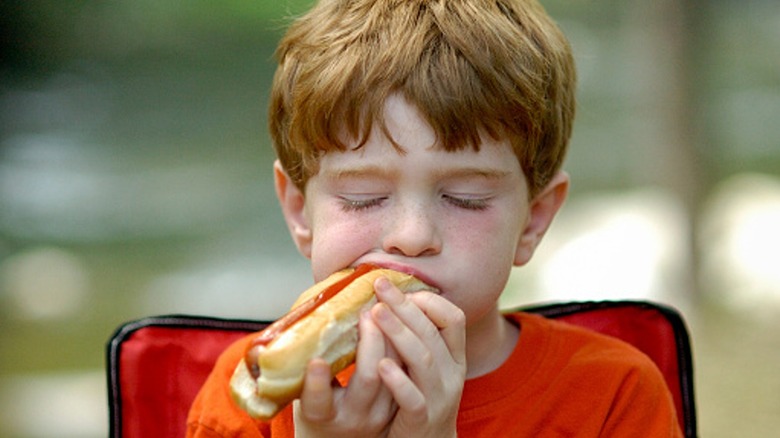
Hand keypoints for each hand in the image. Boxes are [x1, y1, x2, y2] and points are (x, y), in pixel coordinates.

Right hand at [293, 308, 398, 436]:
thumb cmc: (319, 407)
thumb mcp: (302, 389)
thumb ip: (305, 356)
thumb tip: (308, 303)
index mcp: (321, 416)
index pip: (318, 402)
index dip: (316, 384)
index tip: (316, 361)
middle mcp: (352, 417)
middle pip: (368, 378)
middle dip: (370, 340)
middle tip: (366, 312)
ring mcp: (380, 414)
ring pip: (393, 371)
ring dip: (391, 337)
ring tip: (384, 311)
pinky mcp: (400, 407)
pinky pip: (407, 370)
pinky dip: (403, 345)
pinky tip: (400, 325)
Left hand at [371, 276, 466, 437]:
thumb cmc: (420, 397)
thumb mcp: (426, 365)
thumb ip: (417, 338)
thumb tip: (389, 298)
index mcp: (454, 357)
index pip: (454, 318)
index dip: (429, 300)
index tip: (402, 288)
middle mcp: (451, 374)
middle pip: (432, 332)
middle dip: (405, 306)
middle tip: (380, 286)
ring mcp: (439, 398)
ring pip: (423, 360)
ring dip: (399, 333)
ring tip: (375, 313)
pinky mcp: (422, 420)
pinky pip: (413, 398)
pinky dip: (397, 380)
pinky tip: (380, 365)